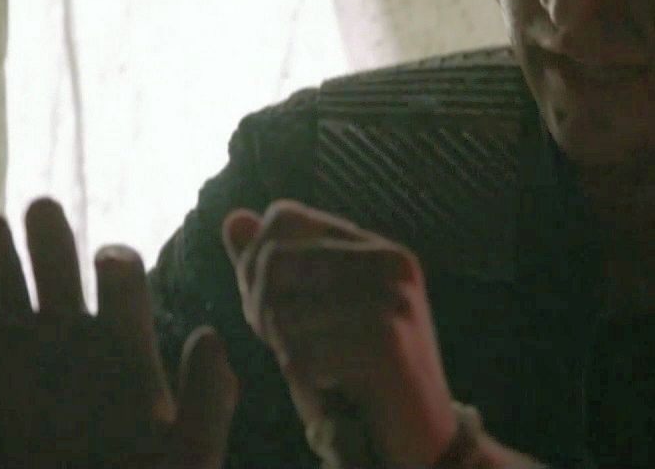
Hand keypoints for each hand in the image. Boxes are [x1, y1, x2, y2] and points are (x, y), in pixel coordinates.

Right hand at [0, 197, 237, 468]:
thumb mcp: (186, 457)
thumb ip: (209, 399)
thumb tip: (207, 335)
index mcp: (122, 345)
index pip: (120, 274)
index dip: (115, 260)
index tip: (107, 266)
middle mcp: (69, 336)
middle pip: (57, 258)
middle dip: (49, 231)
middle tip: (42, 210)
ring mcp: (16, 351)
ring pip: (1, 276)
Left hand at [220, 199, 455, 465]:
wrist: (421, 438)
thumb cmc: (360, 376)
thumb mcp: (315, 313)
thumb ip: (275, 268)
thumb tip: (233, 217)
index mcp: (375, 248)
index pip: (283, 217)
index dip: (257, 264)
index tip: (273, 309)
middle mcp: (389, 261)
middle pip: (276, 260)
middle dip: (263, 309)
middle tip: (288, 346)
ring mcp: (392, 299)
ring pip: (284, 311)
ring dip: (287, 350)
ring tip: (320, 368)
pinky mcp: (387, 341)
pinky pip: (303, 353)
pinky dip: (307, 378)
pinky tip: (336, 387)